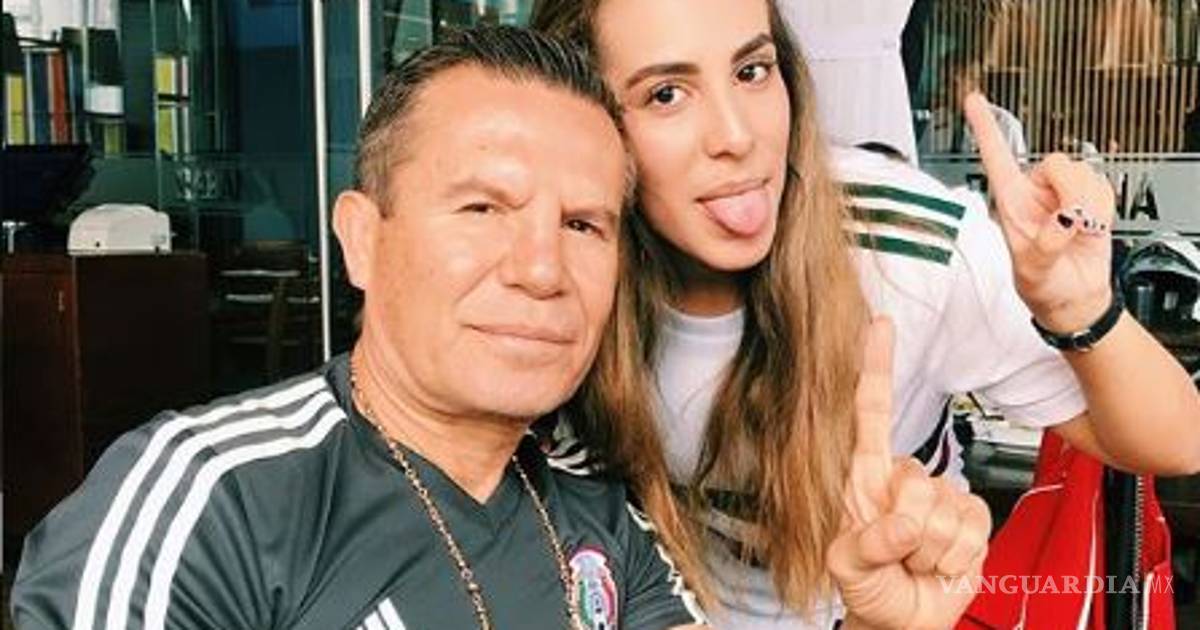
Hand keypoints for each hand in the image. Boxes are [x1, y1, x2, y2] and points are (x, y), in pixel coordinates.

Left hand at [826, 318, 991, 629]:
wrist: (905, 618)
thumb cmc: (868, 586)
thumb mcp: (847, 568)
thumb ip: (866, 545)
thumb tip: (901, 523)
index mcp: (864, 477)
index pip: (871, 411)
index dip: (875, 367)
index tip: (878, 326)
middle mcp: (903, 480)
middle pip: (917, 480)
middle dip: (907, 528)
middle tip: (895, 552)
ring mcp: (939, 498)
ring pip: (946, 509)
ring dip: (931, 549)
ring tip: (914, 560)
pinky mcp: (971, 517)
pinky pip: (973, 526)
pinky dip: (956, 555)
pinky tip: (940, 562)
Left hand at [963, 92, 1114, 332]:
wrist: (1074, 295)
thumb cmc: (1043, 283)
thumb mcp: (1034, 269)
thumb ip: (1047, 243)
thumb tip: (1066, 218)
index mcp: (1010, 200)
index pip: (996, 157)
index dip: (986, 127)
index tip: (973, 99)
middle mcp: (1036, 191)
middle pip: (1057, 163)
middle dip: (1069, 192)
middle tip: (1068, 223)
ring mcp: (1064, 193)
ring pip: (1084, 173)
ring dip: (1087, 205)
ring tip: (1076, 231)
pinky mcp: (1091, 197)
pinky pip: (1105, 186)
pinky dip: (1104, 209)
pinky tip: (1091, 227)